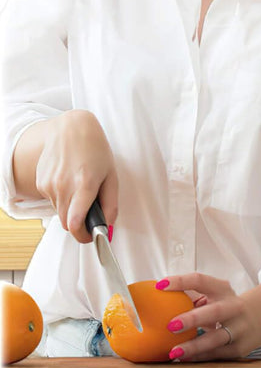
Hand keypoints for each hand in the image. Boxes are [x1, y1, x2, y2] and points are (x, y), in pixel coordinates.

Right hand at [34, 110, 118, 242]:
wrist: (71, 130)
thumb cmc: (96, 151)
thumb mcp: (111, 175)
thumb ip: (111, 203)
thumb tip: (108, 225)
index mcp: (85, 184)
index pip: (75, 223)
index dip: (83, 235)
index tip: (91, 237)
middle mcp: (64, 186)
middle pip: (67, 223)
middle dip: (78, 224)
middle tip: (89, 215)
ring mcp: (50, 185)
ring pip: (59, 212)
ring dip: (69, 208)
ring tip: (80, 189)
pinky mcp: (41, 183)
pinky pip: (51, 201)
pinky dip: (61, 197)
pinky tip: (68, 181)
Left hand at [155, 273, 260, 360]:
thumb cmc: (228, 305)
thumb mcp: (217, 296)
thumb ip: (193, 299)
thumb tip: (156, 305)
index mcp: (223, 290)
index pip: (201, 280)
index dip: (180, 282)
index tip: (159, 285)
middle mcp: (234, 307)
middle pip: (215, 311)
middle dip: (193, 318)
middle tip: (171, 325)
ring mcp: (239, 328)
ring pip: (217, 338)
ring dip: (194, 346)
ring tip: (174, 352)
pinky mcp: (239, 347)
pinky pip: (216, 354)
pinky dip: (199, 358)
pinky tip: (184, 361)